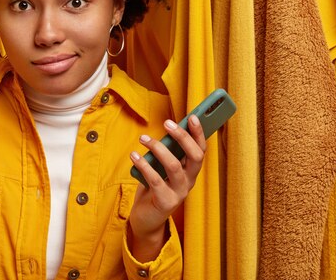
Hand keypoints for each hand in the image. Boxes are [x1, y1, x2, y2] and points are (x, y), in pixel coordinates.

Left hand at [128, 115, 205, 261]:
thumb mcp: (163, 168)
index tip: (192, 117)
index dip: (199, 133)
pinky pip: (155, 180)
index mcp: (191, 171)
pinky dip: (144, 165)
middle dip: (182, 137)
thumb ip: (168, 153)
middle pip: (194, 156)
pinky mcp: (165, 202)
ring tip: (143, 138)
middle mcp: (189, 181)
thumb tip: (167, 129)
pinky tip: (134, 156)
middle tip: (167, 123)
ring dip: (158, 149)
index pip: (201, 150)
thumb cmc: (155, 187)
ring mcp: (179, 193)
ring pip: (174, 166)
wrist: (147, 218)